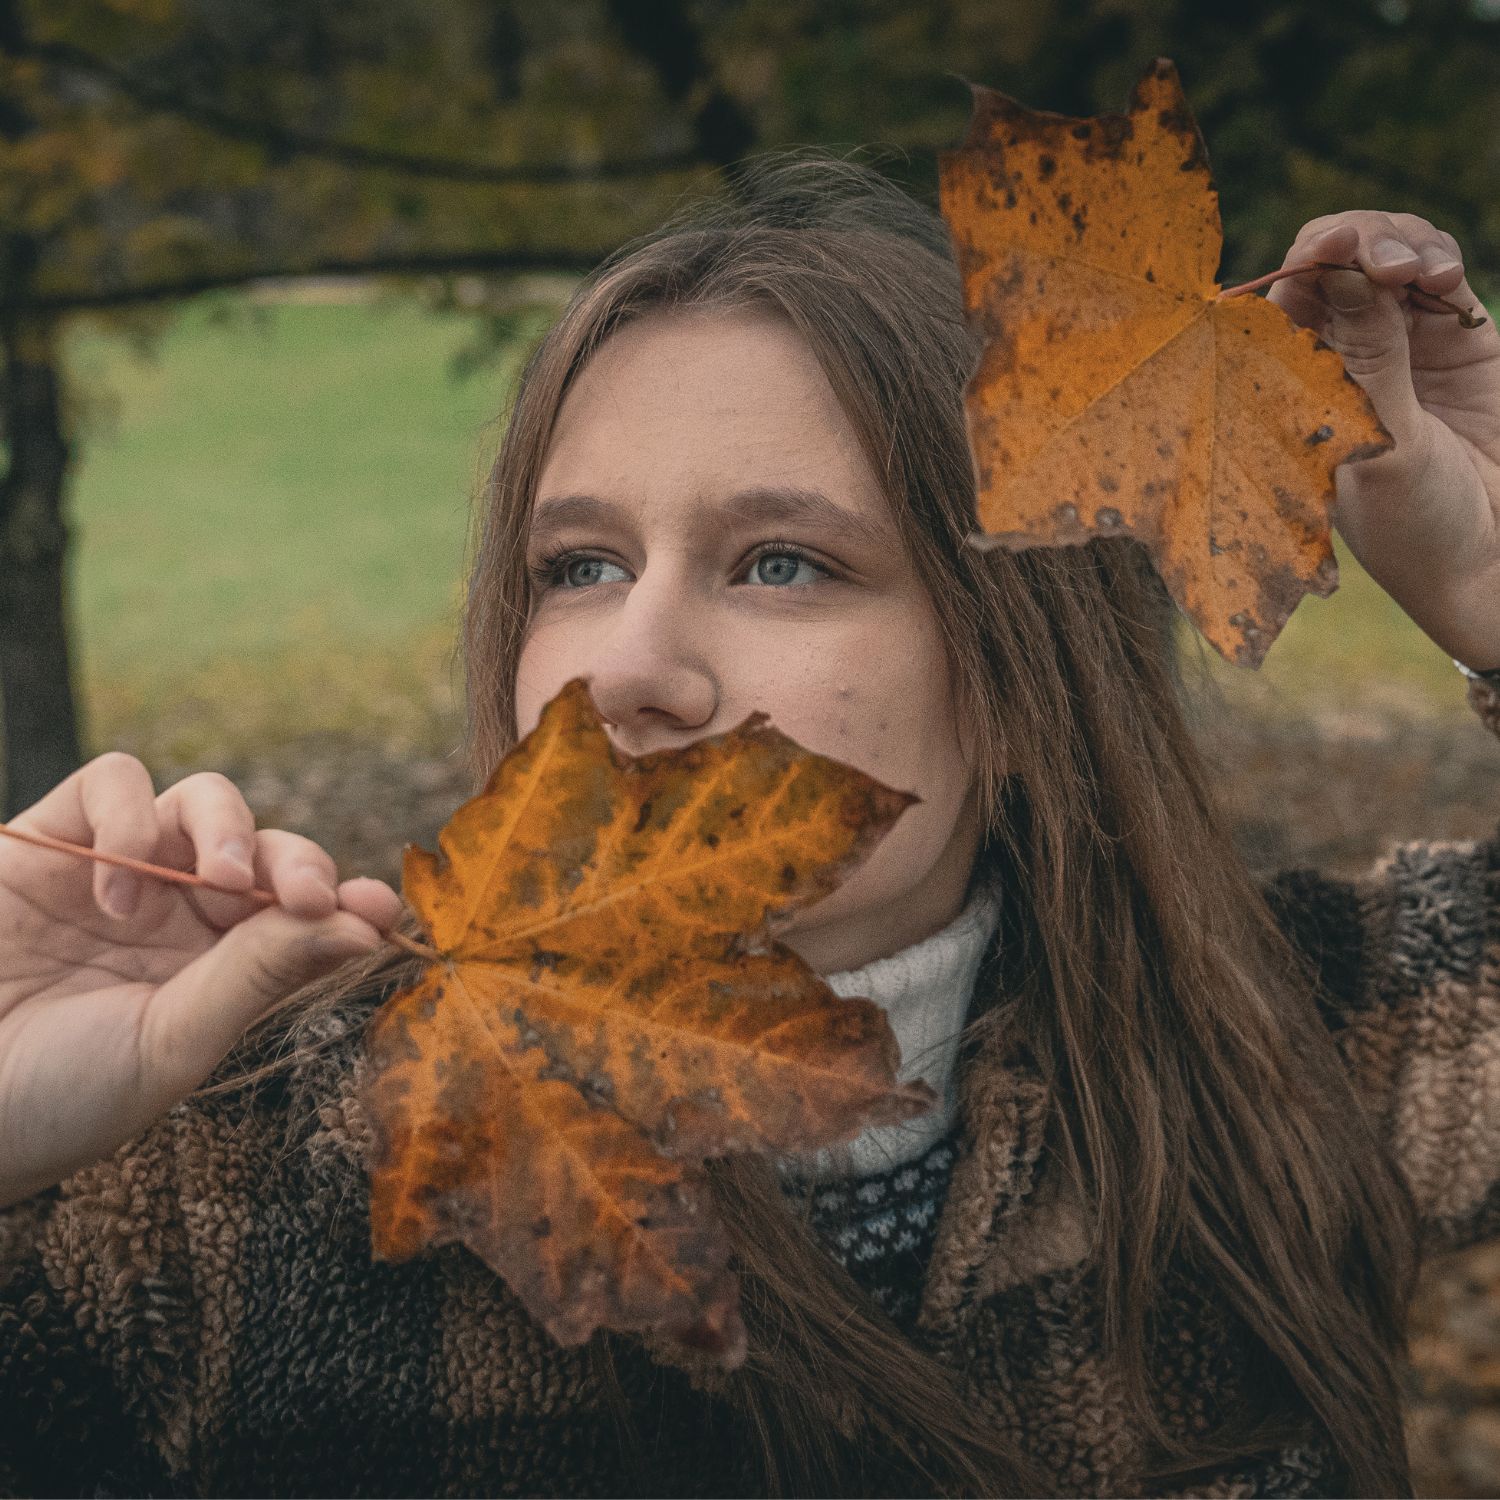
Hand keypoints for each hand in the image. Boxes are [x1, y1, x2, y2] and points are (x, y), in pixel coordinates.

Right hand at [0, 752, 404, 1207]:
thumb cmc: (60, 1096)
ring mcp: (120, 870)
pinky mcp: (50, 839)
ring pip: (204, 801)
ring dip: (227, 829)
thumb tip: (369, 925)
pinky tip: (117, 890)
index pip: (303, 909)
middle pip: (267, 848)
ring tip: (219, 884)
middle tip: (308, 896)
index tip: (379, 907)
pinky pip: (113, 781)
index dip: (345, 899)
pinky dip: (129, 816)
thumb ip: (260, 973)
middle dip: (298, 862)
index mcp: (223, 965)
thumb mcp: (172, 1041)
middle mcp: (180, 912)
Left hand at [1268, 211, 1499, 670]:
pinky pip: (1438, 277)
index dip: (1304, 264)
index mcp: (1296, 388)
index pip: (1285, 303)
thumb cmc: (1416, 525)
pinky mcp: (1455, 338)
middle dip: (1355, 244)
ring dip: (1400, 246)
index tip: (1328, 251)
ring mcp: (1398, 343)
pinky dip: (1439, 262)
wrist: (1490, 559)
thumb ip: (1370, 358)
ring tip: (1419, 272)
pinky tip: (1444, 277)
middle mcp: (1340, 359)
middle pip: (1332, 267)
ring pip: (1386, 259)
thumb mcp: (1385, 444)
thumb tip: (1344, 270)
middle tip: (1382, 259)